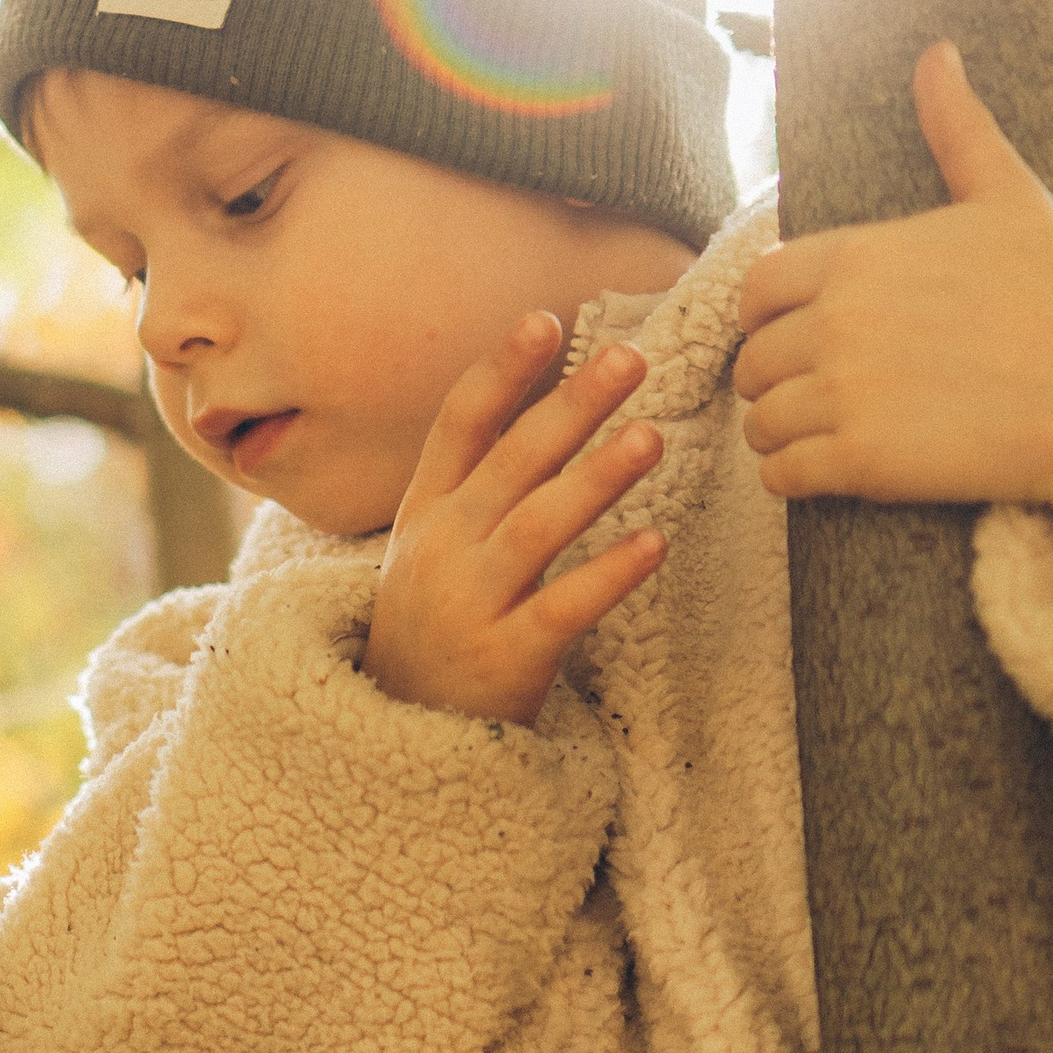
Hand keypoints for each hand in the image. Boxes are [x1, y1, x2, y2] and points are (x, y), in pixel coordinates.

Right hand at [363, 319, 665, 725]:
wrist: (398, 731)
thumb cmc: (434, 624)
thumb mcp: (431, 546)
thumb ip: (479, 483)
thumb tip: (547, 409)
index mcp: (425, 512)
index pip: (459, 425)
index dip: (502, 372)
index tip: (546, 322)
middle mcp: (443, 548)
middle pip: (510, 464)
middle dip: (570, 407)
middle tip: (629, 359)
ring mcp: (472, 603)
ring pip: (537, 528)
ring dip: (595, 479)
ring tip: (650, 437)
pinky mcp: (508, 658)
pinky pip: (565, 609)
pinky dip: (610, 575)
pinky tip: (655, 543)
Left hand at [732, 40, 1052, 626]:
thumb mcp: (1008, 197)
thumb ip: (958, 128)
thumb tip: (938, 53)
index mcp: (857, 255)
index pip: (758, 288)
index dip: (770, 317)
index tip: (801, 334)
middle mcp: (838, 319)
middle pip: (752, 358)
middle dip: (777, 377)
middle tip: (818, 391)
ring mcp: (845, 391)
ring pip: (759, 419)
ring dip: (779, 429)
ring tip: (820, 432)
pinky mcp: (859, 460)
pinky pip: (780, 473)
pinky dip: (791, 476)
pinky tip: (827, 470)